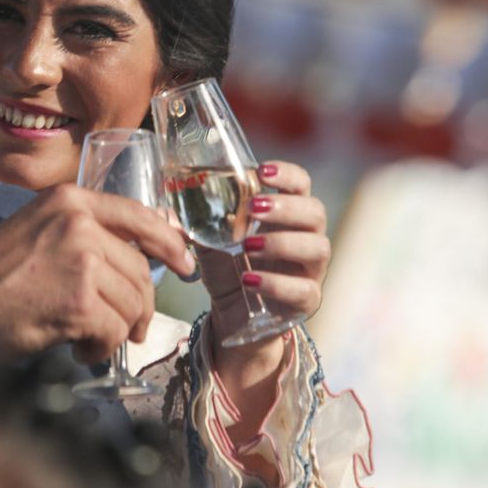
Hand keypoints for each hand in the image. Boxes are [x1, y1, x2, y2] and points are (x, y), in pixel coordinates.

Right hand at [0, 184, 195, 362]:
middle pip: (140, 270)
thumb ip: (87, 235)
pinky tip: (75, 349)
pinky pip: (114, 330)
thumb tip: (148, 249)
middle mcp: (78, 221)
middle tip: (120, 330)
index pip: (139, 216)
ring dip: (113, 331)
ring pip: (132, 304)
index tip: (184, 264)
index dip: (169, 242)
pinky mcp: (79, 299)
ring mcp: (81, 258)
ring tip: (83, 340)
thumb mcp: (39, 235)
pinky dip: (99, 348)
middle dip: (137, 307)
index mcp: (69, 200)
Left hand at [199, 159, 329, 367]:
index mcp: (287, 216)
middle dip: (285, 207)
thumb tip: (169, 210)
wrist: (235, 316)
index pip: (301, 185)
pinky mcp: (307, 301)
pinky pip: (303, 289)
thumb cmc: (229, 270)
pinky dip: (276, 282)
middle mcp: (306, 238)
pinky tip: (249, 278)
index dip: (287, 174)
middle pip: (315, 212)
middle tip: (253, 208)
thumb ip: (197, 224)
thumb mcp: (211, 242)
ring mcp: (311, 270)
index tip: (261, 171)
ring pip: (318, 248)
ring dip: (282, 243)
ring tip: (248, 245)